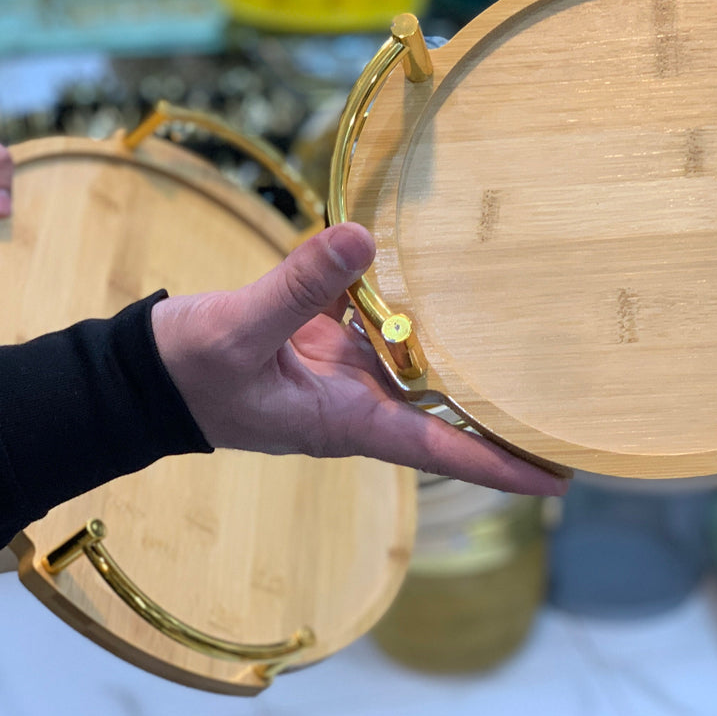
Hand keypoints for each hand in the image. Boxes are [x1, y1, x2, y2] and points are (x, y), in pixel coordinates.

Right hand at [152, 223, 566, 497]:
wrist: (140, 372)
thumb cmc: (187, 372)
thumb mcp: (241, 329)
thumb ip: (300, 285)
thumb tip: (361, 237)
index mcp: (348, 420)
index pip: (441, 452)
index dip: (502, 465)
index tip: (562, 478)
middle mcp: (361, 401)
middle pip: (449, 411)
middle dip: (505, 412)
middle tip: (576, 403)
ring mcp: (348, 371)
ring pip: (424, 362)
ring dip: (472, 353)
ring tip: (539, 338)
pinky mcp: (331, 341)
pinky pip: (386, 321)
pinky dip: (415, 302)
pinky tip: (451, 271)